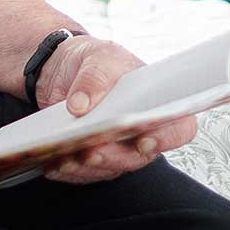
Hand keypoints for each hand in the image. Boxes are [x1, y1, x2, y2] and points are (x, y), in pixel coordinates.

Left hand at [32, 35, 197, 184]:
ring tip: (66, 156)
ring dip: (87, 166)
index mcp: (156, 104)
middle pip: (137, 157)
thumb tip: (82, 105)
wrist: (67, 69)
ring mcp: (119, 150)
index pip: (178, 128)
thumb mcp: (98, 57)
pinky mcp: (95, 160)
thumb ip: (95, 76)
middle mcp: (142, 132)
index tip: (144, 140)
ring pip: (109, 168)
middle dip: (113, 156)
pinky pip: (85, 173)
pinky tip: (52, 162)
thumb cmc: (96, 62)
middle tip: (92, 150)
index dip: (166, 138)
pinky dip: (68, 169)